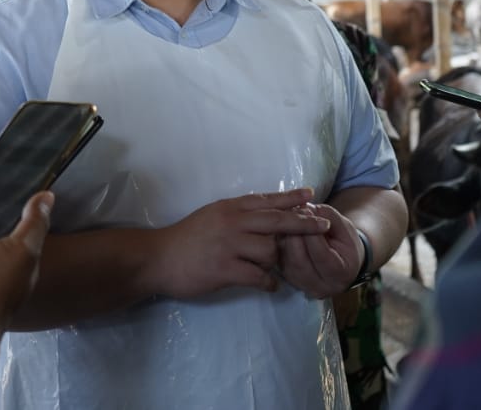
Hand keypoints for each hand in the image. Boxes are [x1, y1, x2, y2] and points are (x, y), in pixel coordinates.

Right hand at [153, 188, 328, 298]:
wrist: (158, 258)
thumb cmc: (185, 238)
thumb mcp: (211, 216)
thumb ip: (236, 215)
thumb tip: (263, 215)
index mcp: (229, 209)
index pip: (266, 200)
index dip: (290, 198)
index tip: (311, 195)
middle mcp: (232, 223)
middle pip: (276, 220)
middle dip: (303, 223)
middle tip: (323, 225)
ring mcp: (229, 246)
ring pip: (270, 250)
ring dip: (277, 261)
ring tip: (273, 268)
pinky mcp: (225, 269)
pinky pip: (258, 276)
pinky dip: (268, 282)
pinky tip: (270, 286)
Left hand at [276, 203, 363, 297]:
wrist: (340, 260)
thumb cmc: (344, 243)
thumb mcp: (345, 227)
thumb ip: (328, 217)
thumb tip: (304, 209)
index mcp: (340, 274)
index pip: (322, 255)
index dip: (313, 233)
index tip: (307, 212)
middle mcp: (319, 285)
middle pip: (299, 260)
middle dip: (295, 233)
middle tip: (293, 212)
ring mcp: (300, 284)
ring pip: (285, 259)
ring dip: (284, 236)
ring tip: (287, 217)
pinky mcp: (286, 277)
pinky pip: (277, 259)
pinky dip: (278, 242)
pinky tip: (281, 227)